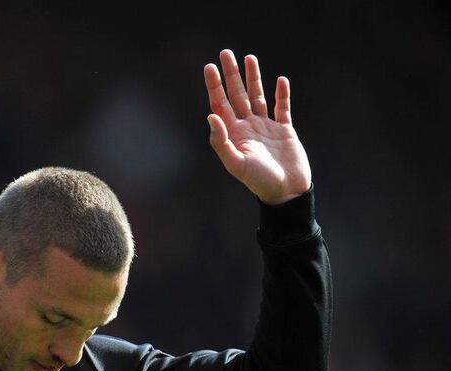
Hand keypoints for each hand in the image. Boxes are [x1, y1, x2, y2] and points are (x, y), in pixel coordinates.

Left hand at [204, 50, 310, 204]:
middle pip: (237, 95)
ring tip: (249, 58)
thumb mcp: (236, 164)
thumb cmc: (258, 181)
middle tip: (225, 53)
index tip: (209, 67)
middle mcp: (247, 127)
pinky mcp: (285, 130)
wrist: (285, 192)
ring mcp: (266, 127)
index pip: (220, 104)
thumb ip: (221, 142)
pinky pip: (283, 108)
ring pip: (258, 96)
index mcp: (233, 134)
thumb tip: (211, 116)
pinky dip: (282, 94)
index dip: (214, 86)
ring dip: (254, 78)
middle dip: (231, 74)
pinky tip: (280, 80)